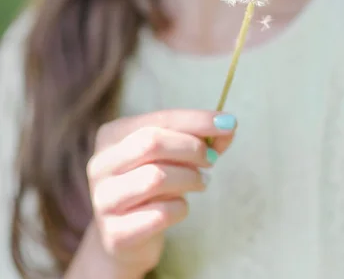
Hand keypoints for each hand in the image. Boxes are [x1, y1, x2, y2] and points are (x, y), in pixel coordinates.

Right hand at [86, 110, 236, 275]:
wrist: (126, 238)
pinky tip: (181, 207)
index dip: (197, 120)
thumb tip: (229, 125)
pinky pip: (159, 214)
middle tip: (212, 159)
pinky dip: (180, 208)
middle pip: (151, 143)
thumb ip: (198, 139)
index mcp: (112, 135)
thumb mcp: (172, 156)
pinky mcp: (115, 233)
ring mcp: (103, 199)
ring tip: (201, 182)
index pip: (159, 119)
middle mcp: (100, 164)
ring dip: (189, 178)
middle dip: (191, 148)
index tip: (229, 122)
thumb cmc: (152, 187)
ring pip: (155, 178)